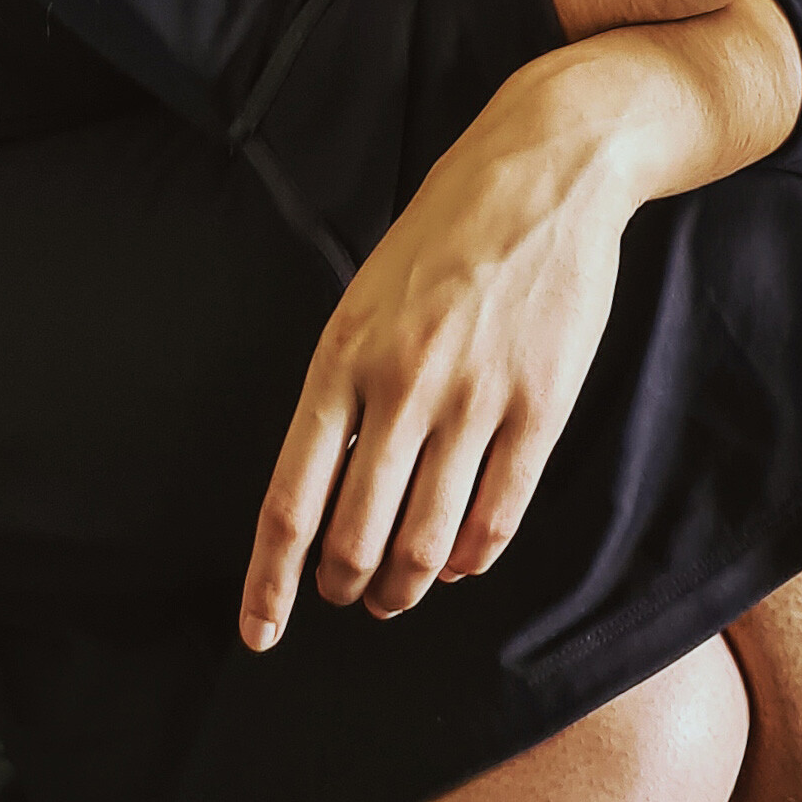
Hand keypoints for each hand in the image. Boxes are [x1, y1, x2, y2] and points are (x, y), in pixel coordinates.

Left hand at [238, 60, 631, 651]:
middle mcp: (401, 385)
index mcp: (341, 355)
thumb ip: (346, 385)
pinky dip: (473, 557)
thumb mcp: (366, 297)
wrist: (543, 171)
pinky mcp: (539, 404)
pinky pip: (498, 515)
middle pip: (356, 537)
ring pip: (428, 543)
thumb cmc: (446, 232)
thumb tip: (329, 482)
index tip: (259, 631)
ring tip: (399, 592)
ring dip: (406, 586)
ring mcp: (474, 398)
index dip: (270, 581)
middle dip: (344, 587)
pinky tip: (463, 561)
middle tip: (346, 596)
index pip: (289, 499)